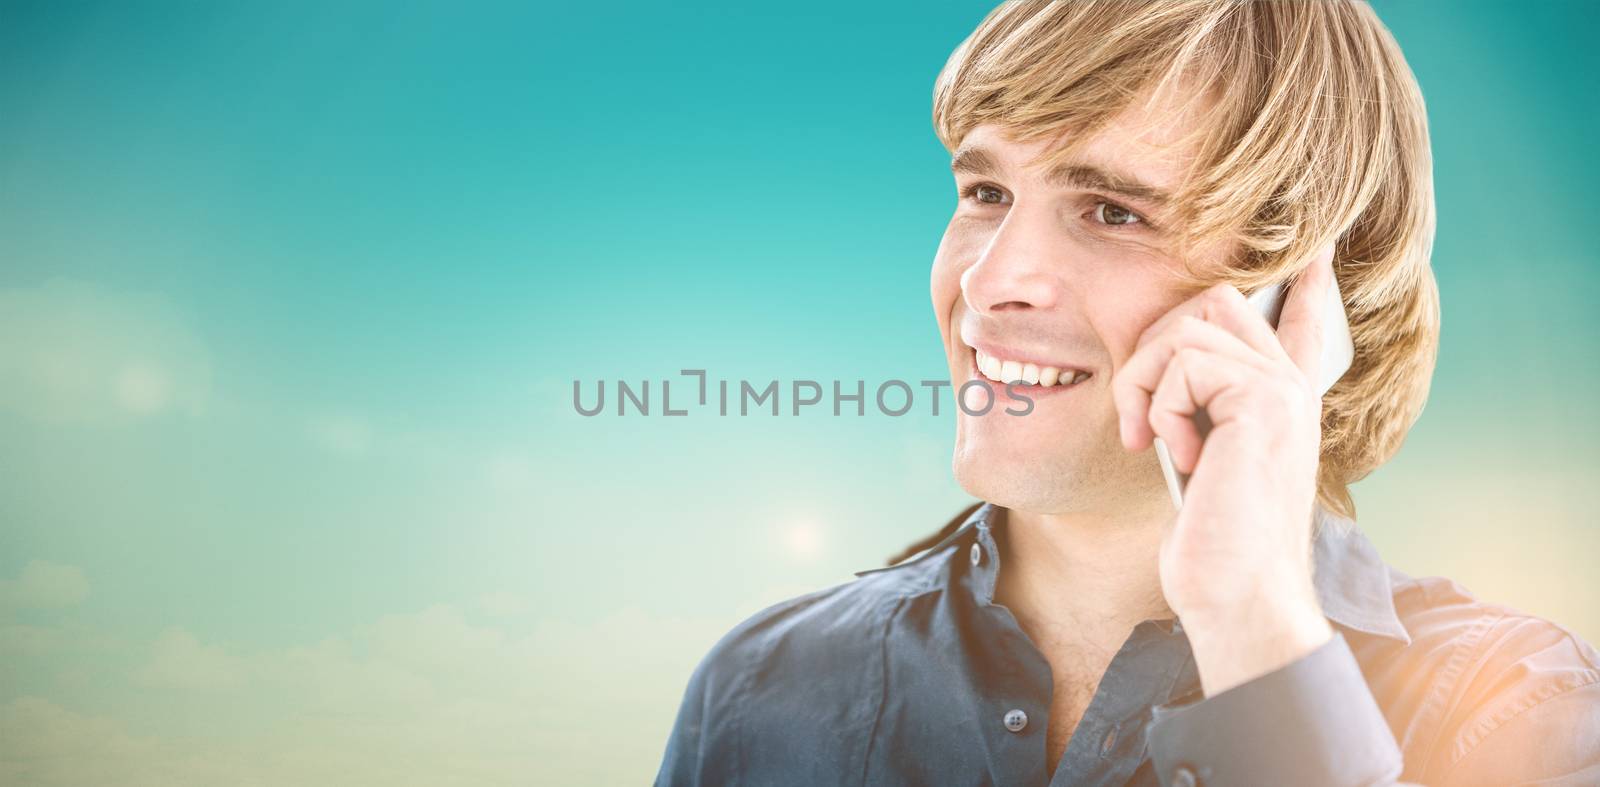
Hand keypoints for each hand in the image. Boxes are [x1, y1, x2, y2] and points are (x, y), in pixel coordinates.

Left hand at [1112, 243, 1338, 694]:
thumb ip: (1200, 413)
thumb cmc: (1211, 543)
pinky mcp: (1263, 400)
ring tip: (1151, 440)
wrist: (1236, 594)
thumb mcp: (1200, 463)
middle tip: (1139, 414)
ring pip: (1187, 328)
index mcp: (1283, 399)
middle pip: (1216, 301)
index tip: (1315, 253)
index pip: (1302, 322)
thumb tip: (1164, 374)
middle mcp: (1291, 386)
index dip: (1304, 284)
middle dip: (1154, 343)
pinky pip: (1184, 364)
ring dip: (1145, 383)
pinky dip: (1159, 408)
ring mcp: (1282, 389)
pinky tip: (1175, 457)